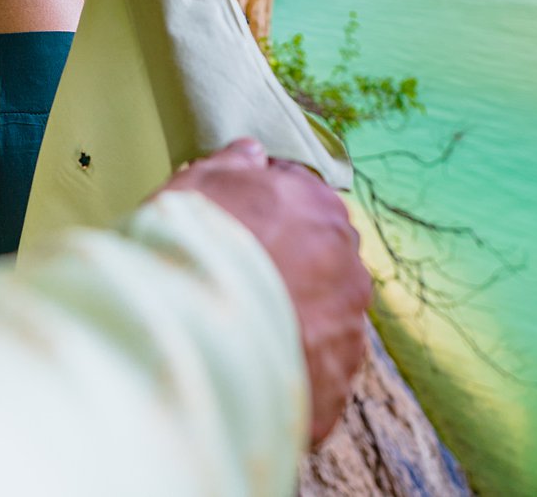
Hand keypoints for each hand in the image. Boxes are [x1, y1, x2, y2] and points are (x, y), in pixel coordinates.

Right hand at [159, 139, 370, 442]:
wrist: (188, 337)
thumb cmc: (190, 250)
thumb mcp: (197, 186)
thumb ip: (231, 165)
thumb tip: (251, 154)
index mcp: (319, 207)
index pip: (302, 199)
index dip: (266, 213)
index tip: (237, 230)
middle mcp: (347, 263)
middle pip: (321, 257)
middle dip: (289, 267)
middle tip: (238, 283)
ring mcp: (348, 326)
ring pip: (324, 315)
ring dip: (295, 319)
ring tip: (244, 333)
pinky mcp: (338, 381)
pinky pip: (318, 368)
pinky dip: (293, 366)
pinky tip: (253, 367)